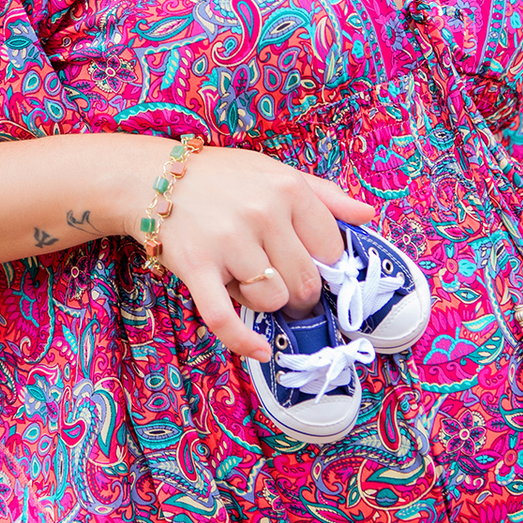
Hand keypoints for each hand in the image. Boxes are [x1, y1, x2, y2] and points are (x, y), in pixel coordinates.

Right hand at [124, 141, 373, 359]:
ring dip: (264, 301)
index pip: (330, 248)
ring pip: (271, 299)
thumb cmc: (221, 178)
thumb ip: (325, 195)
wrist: (153, 179)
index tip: (311, 269)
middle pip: (304, 280)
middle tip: (283, 287)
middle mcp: (262, 213)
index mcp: (288, 188)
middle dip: (299, 294)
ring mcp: (229, 242)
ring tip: (246, 281)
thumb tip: (368, 216)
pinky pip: (225, 317)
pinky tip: (260, 350)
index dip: (325, 268)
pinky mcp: (197, 268)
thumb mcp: (275, 172)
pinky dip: (244, 341)